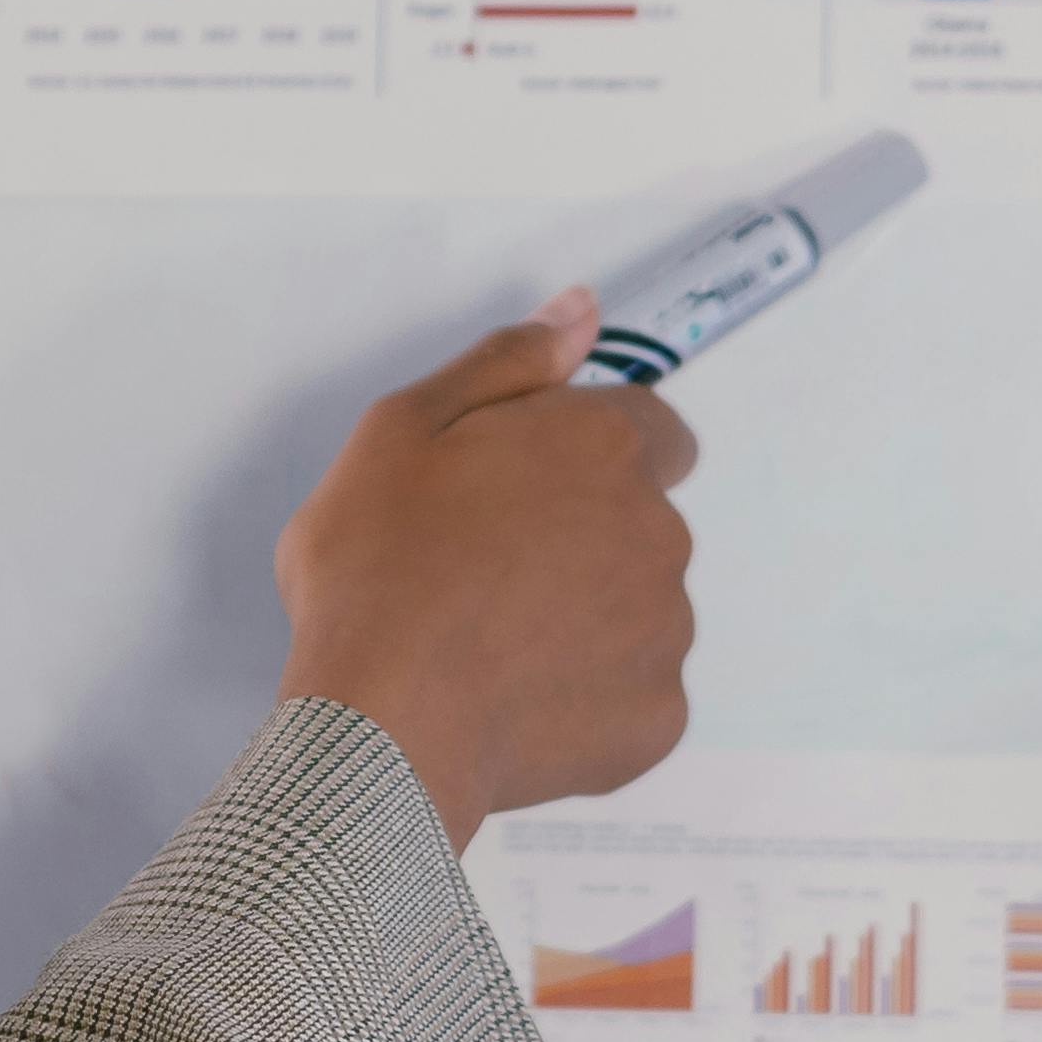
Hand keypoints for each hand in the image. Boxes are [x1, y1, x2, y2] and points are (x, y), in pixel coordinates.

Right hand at [272, 288, 698, 849]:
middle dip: (577, 538)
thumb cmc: (377, 574)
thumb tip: (579, 312)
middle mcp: (658, 531)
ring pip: (635, 609)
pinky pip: (631, 694)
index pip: (651, 429)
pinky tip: (508, 698)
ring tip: (485, 642)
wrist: (381, 729)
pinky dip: (583, 696)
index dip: (587, 454)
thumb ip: (507, 363)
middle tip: (479, 571)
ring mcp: (665, 630)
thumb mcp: (402, 429)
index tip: (525, 489)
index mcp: (602, 448)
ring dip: (581, 617)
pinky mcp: (658, 718)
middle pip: (637, 522)